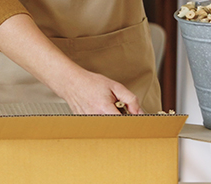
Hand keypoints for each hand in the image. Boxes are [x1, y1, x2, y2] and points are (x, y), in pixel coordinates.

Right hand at [0, 14, 142, 114]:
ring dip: (112, 119)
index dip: (133, 122)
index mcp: (105, 108)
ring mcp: (90, 122)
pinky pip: (100, 125)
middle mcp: (97, 117)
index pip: (125, 124)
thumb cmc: (90, 83)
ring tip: (107, 108)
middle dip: (122, 120)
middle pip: (117, 127)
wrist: (70, 82)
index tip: (137, 119)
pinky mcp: (85, 124)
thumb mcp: (114, 86)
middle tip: (119, 109)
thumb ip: (130, 98)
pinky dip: (103, 119)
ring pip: (108, 127)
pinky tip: (98, 109)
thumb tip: (139, 112)